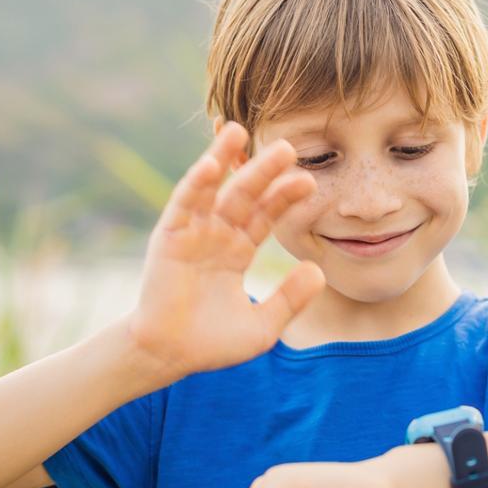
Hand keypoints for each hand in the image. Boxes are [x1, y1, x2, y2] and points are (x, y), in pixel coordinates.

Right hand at [128, 120, 325, 376]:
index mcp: (237, 251)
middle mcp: (216, 235)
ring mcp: (191, 233)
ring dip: (224, 159)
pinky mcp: (168, 237)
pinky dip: (196, 183)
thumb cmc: (211, 344)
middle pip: (244, 194)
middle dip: (264, 171)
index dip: (285, 197)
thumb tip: (319, 270)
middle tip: (287, 146)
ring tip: (240, 130)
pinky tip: (211, 163)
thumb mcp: (262, 326)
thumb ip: (290, 299)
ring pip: (212, 188)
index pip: (266, 215)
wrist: (168, 357)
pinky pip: (184, 205)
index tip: (310, 182)